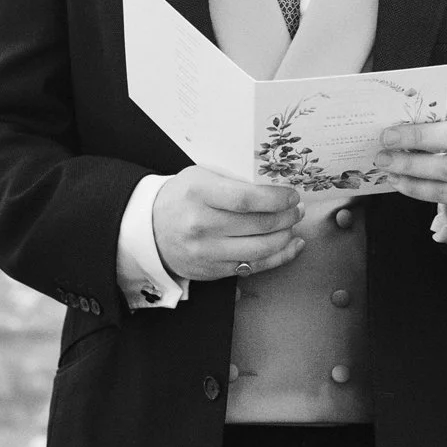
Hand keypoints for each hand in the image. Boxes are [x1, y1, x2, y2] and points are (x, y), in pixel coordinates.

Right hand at [151, 169, 304, 282]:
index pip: (247, 199)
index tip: (291, 195)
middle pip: (258, 224)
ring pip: (260, 248)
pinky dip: (279, 256)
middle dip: (287, 216)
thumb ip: (234, 180)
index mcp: (198, 193)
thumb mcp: (201, 176)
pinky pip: (254, 267)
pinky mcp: (212, 271)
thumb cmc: (181, 197)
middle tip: (297, 209)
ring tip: (293, 224)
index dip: (276, 199)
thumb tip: (275, 186)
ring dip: (286, 236)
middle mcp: (201, 224)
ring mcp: (206, 251)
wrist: (149, 229)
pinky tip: (292, 245)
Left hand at [377, 87, 446, 228]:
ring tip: (385, 161)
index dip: (438, 102)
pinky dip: (415, 187)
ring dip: (411, 165)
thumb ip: (438, 121)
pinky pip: (444, 193)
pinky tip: (397, 180)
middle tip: (387, 137)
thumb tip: (396, 121)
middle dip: (417, 136)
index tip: (406, 107)